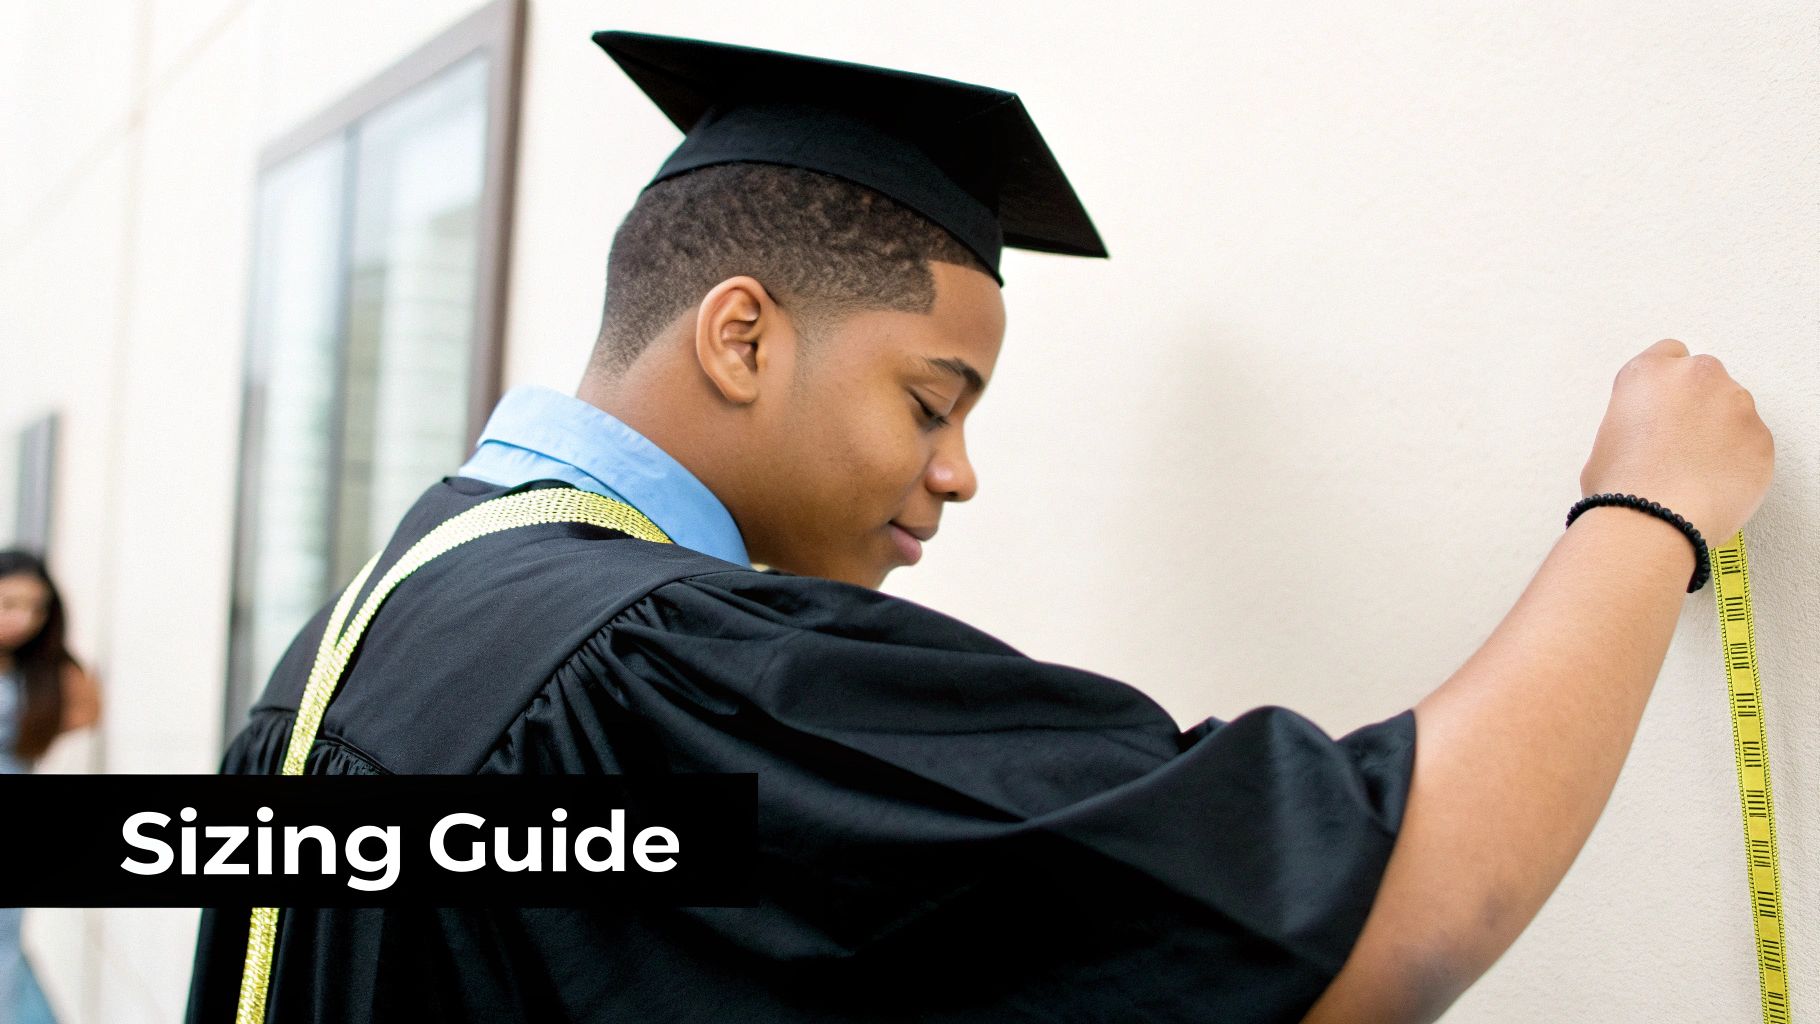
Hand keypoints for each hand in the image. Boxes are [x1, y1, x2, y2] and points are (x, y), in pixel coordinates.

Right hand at [1579, 338, 1773, 542]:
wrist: (1654, 522)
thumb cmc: (1623, 488)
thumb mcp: (1606, 441)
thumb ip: (1634, 422)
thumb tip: (1645, 438)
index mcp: (1649, 373)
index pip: (1667, 353)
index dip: (1665, 384)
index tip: (1665, 403)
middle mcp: (1696, 378)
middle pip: (1704, 378)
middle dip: (1696, 404)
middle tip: (1679, 442)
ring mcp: (1735, 405)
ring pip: (1733, 409)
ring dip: (1721, 430)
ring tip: (1696, 469)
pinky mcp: (1762, 438)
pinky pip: (1753, 442)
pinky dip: (1740, 459)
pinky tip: (1714, 482)